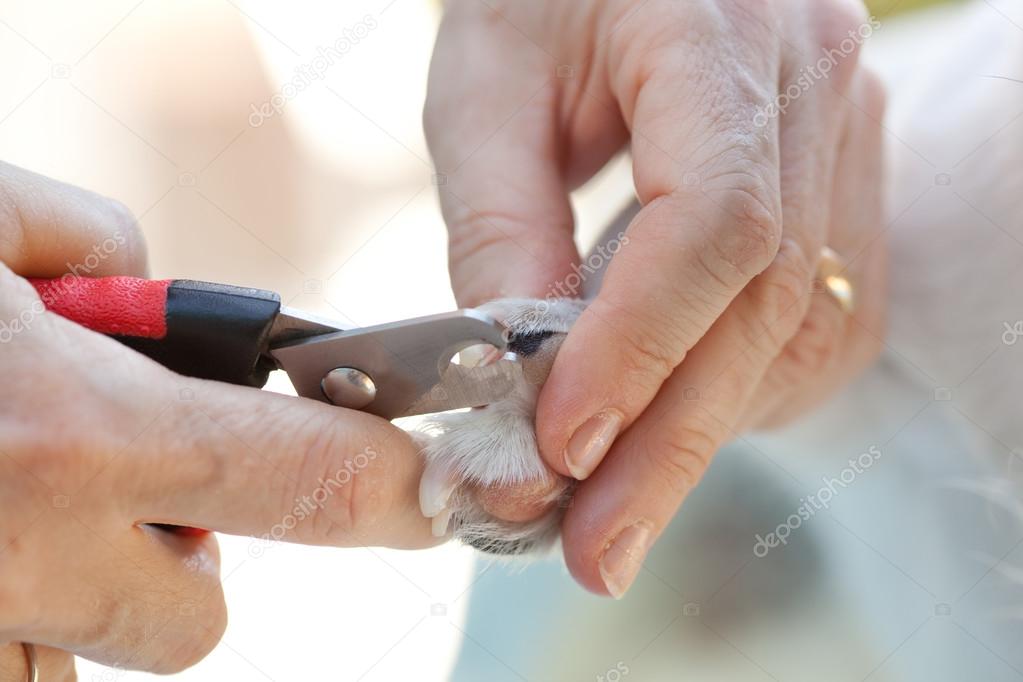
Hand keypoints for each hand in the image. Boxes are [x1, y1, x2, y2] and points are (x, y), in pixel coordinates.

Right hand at [0, 162, 433, 677]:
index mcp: (73, 431)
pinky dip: (15, 603)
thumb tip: (140, 280)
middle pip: (196, 617)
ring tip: (13, 488)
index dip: (398, 488)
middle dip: (188, 553)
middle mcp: (32, 559)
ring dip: (86, 577)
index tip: (433, 490)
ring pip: (97, 643)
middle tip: (117, 477)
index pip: (317, 482)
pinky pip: (21, 659)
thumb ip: (88, 241)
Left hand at [424, 0, 886, 595]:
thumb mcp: (486, 83)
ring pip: (796, 325)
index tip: (558, 444)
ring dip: (700, 428)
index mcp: (723, 33)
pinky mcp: (838, 183)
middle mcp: (815, 84)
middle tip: (593, 547)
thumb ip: (500, 224)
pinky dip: (735, 389)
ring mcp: (843, 135)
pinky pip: (812, 316)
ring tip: (614, 500)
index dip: (636, 349)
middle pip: (762, 303)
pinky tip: (667, 418)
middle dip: (669, 444)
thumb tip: (518, 378)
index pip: (714, 223)